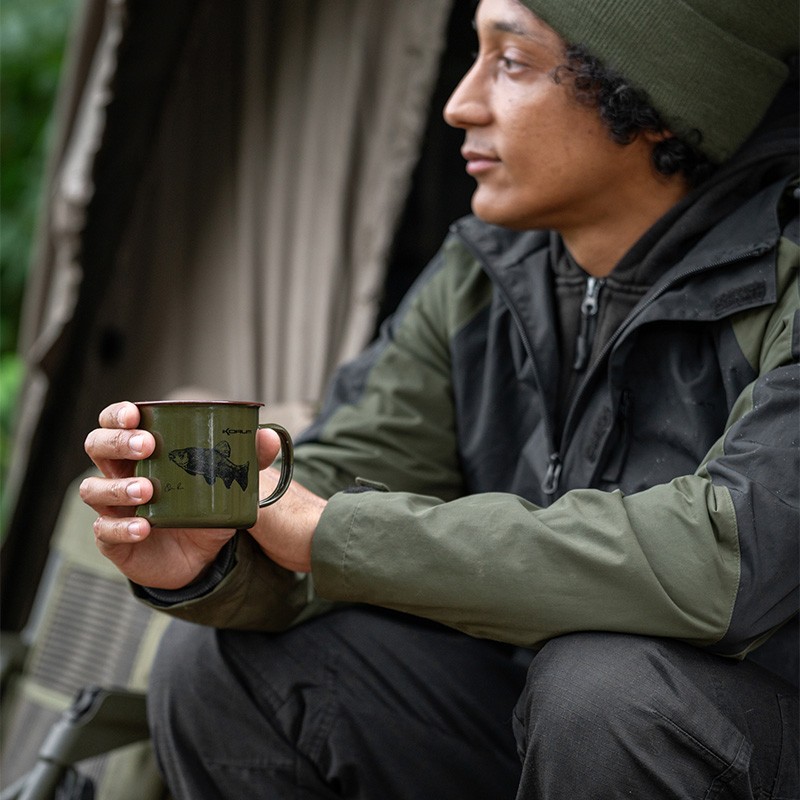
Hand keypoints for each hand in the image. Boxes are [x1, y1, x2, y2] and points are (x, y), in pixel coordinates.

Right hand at [81, 401, 325, 588]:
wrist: (203, 556)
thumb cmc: (206, 506)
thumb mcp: (228, 481)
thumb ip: (248, 458)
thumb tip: (269, 436)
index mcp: (142, 451)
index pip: (115, 422)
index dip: (118, 414)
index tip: (135, 414)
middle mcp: (120, 474)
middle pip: (97, 446)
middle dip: (117, 442)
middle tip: (147, 447)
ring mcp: (113, 507)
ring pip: (93, 489)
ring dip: (118, 486)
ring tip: (147, 491)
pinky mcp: (114, 540)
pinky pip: (105, 531)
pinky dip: (121, 527)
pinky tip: (143, 527)